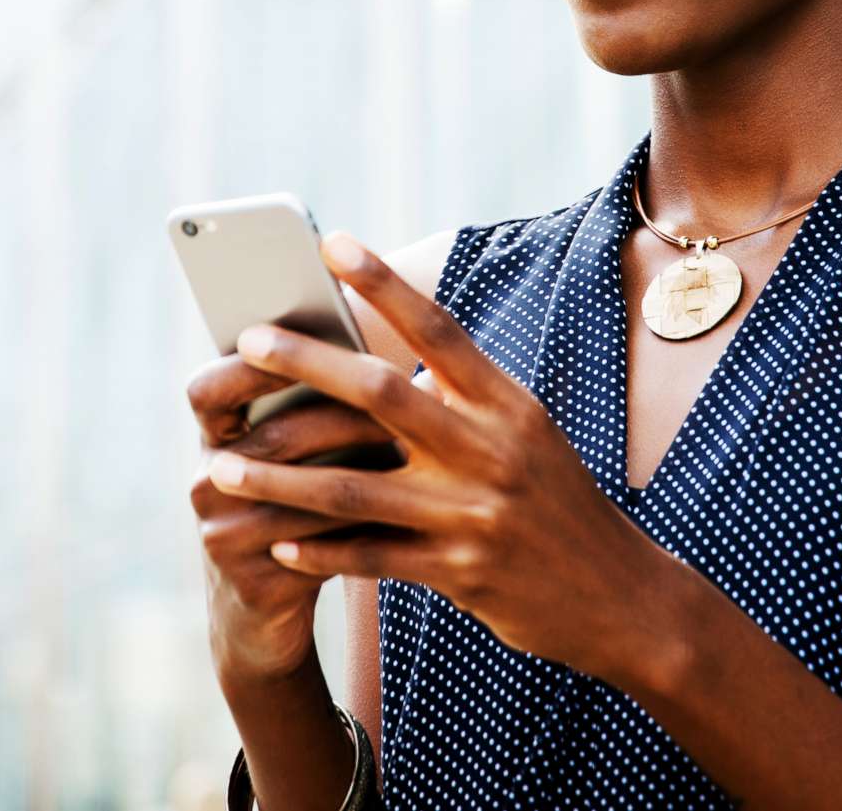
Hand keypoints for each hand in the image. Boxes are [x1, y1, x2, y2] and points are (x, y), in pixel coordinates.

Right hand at [185, 327, 402, 685]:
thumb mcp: (288, 460)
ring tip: (412, 446)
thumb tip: (381, 349)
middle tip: (396, 392)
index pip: (208, 391)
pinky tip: (405, 509)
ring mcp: (223, 537)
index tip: (300, 337)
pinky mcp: (253, 584)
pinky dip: (361, 524)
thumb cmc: (294, 511)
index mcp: (212, 442)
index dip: (248, 365)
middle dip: (337, 413)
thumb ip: (312, 407)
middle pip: (272, 438)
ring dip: (359, 467)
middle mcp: (206, 485)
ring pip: (300, 493)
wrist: (263, 617)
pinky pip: (315, 546)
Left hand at [205, 230, 666, 681]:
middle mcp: (489, 451)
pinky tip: (275, 543)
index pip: (437, 330)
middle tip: (246, 342)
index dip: (384, 284)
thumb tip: (388, 355)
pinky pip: (371, 558)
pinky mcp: (459, 573)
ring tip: (220, 465)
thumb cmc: (556, 501)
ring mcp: (472, 514)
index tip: (331, 244)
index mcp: (507, 405)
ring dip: (280, 477)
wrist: (621, 597)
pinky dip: (319, 551)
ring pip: (355, 488)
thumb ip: (463, 398)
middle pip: (382, 394)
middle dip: (307, 364)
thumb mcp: (526, 433)